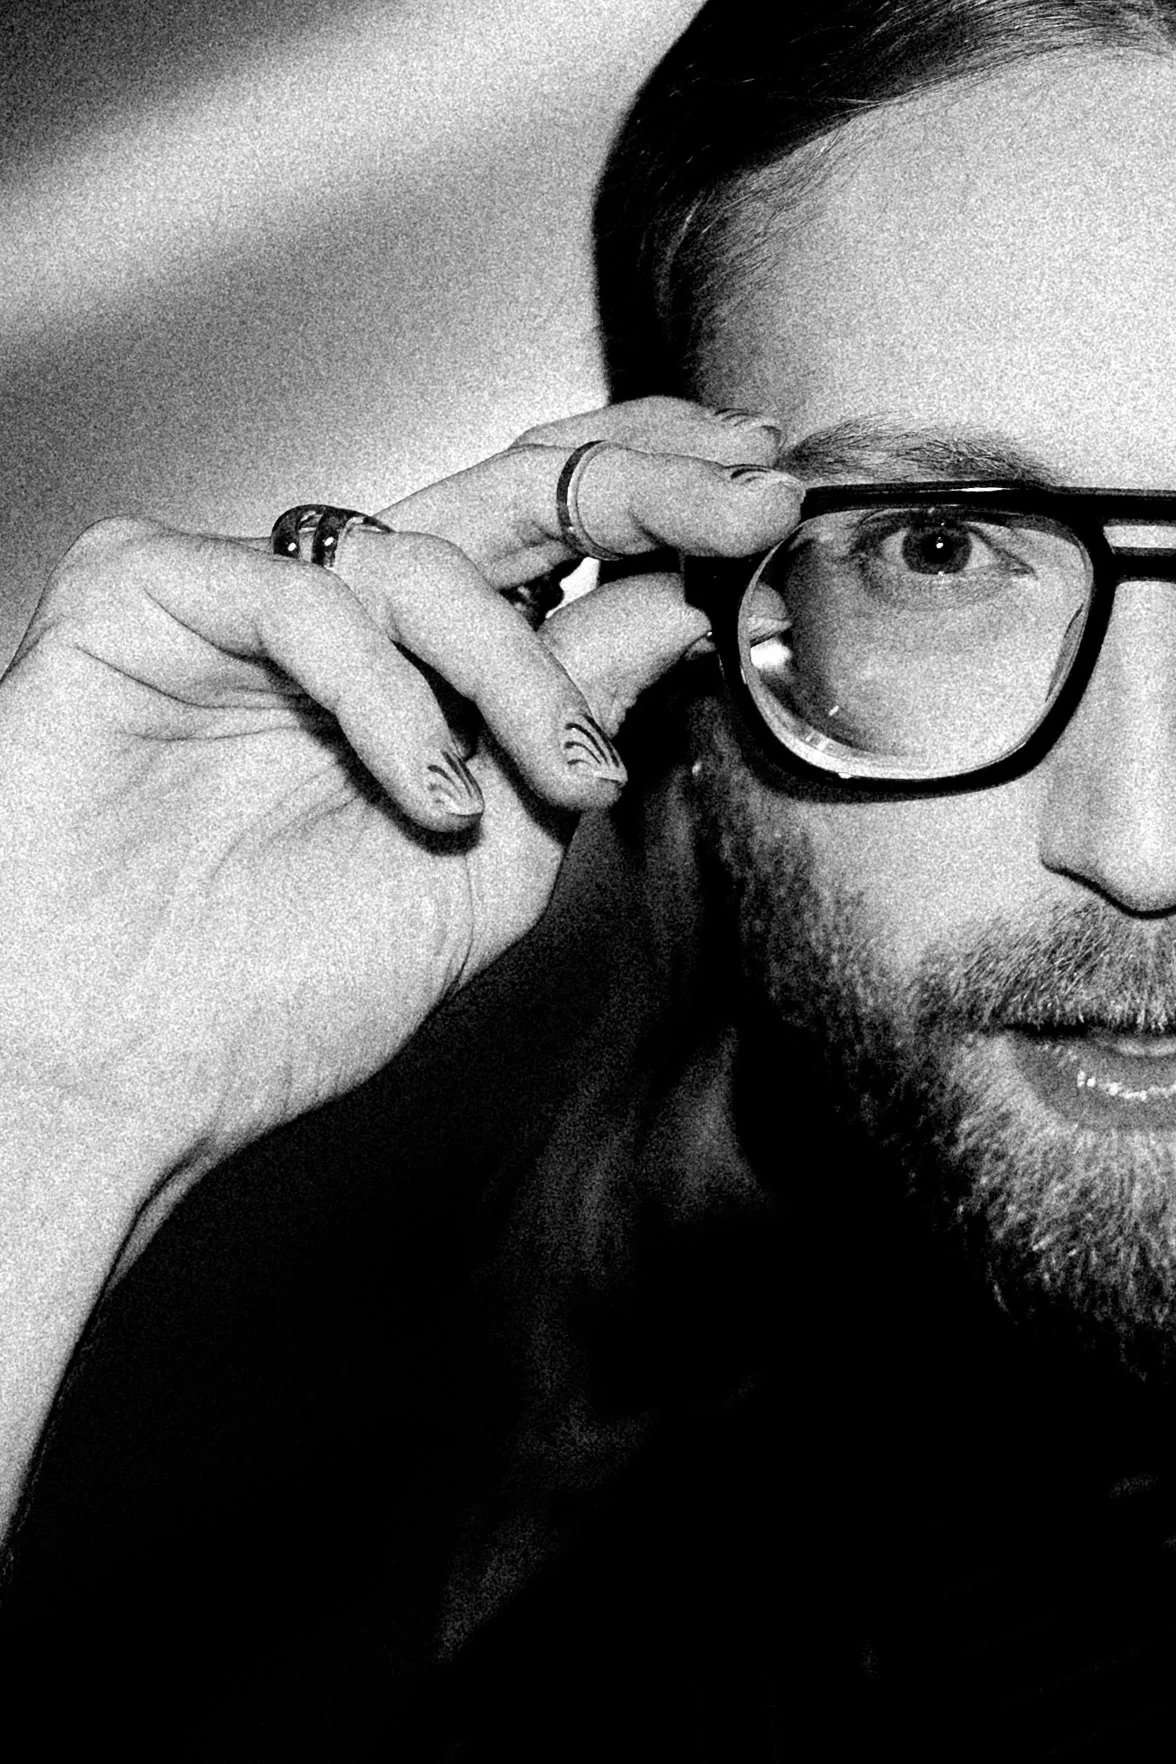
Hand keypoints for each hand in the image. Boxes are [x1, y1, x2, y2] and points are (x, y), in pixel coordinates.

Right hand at [0, 398, 800, 1181]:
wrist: (119, 1072)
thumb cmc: (276, 994)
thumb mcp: (486, 868)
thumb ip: (570, 730)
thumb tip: (677, 610)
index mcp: (420, 677)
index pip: (551, 546)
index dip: (661, 504)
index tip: (768, 501)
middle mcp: (342, 623)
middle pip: (504, 494)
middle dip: (640, 485)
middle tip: (745, 496)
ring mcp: (242, 601)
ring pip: (420, 559)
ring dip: (518, 671)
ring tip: (556, 781)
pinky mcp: (144, 595)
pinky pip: (296, 600)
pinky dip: (381, 696)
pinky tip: (425, 796)